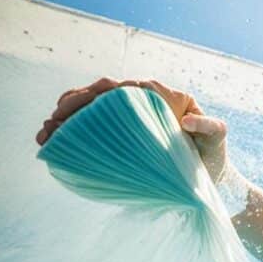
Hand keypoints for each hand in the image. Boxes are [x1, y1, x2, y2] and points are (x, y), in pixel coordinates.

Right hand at [36, 77, 229, 183]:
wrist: (210, 175)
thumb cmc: (213, 153)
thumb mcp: (217, 138)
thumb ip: (209, 126)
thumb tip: (187, 119)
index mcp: (164, 96)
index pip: (127, 86)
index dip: (99, 92)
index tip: (78, 104)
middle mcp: (144, 101)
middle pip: (102, 94)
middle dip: (73, 104)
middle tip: (51, 122)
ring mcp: (132, 118)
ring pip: (93, 109)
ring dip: (66, 117)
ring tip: (45, 133)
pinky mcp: (124, 135)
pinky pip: (95, 128)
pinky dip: (73, 132)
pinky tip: (53, 142)